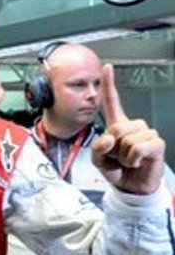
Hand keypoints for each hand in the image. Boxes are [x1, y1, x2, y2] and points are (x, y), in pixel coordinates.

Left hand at [90, 64, 164, 193]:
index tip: (107, 67)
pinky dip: (131, 160)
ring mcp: (146, 133)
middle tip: (117, 157)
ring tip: (126, 160)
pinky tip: (135, 162)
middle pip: (116, 128)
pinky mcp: (156, 143)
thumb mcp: (98, 160)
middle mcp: (133, 125)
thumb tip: (109, 138)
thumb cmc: (117, 170)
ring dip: (121, 156)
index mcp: (117, 125)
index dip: (110, 84)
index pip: (113, 101)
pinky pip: (136, 149)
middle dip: (111, 147)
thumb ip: (97, 148)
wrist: (131, 186)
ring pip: (126, 140)